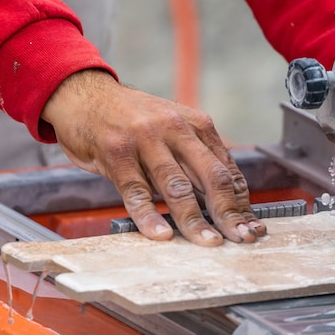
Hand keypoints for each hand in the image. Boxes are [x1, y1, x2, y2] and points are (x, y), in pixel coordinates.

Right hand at [41, 69, 265, 245]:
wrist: (83, 92)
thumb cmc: (131, 119)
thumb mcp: (173, 129)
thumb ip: (196, 159)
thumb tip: (226, 200)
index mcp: (197, 125)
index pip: (228, 171)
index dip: (242, 203)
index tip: (251, 228)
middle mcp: (176, 129)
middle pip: (212, 178)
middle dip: (229, 212)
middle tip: (241, 238)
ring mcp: (146, 140)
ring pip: (177, 187)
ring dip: (195, 219)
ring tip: (209, 242)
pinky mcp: (116, 152)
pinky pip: (136, 190)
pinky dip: (150, 215)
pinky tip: (161, 234)